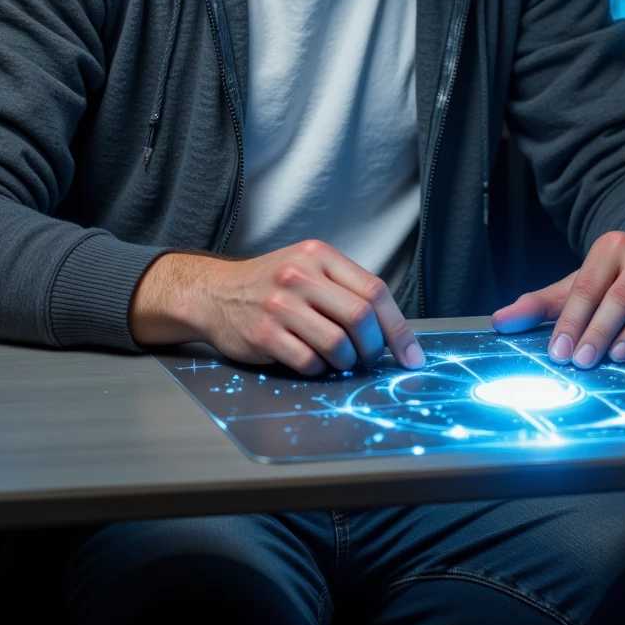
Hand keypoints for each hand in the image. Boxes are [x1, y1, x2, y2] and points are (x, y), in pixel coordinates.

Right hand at [128, 239, 424, 375]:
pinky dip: (318, 369)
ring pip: (338, 345)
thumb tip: (390, 330)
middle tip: (370, 359)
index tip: (411, 355)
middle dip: (374, 348)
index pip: (375, 291)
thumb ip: (344, 289)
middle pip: (361, 319)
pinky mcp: (264, 333)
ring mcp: (281, 304)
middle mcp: (301, 275)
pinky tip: (311, 361)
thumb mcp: (307, 268)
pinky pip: (309, 362)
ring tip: (338, 360)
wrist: (213, 292)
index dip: (399, 329)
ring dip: (346, 362)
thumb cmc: (268, 284)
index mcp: (319, 256)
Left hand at [491, 229, 624, 367]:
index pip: (587, 287)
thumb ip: (538, 304)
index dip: (571, 321)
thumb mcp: (574, 286)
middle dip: (598, 332)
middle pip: (619, 297)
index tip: (559, 352)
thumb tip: (499, 321)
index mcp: (610, 248)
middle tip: (583, 361)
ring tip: (614, 358)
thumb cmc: (611, 282)